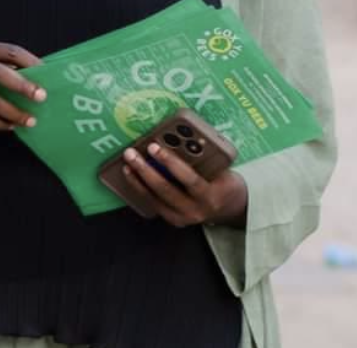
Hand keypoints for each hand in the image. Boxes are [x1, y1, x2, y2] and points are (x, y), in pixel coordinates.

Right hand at [0, 39, 44, 131]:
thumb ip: (12, 69)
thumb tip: (43, 80)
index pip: (10, 51)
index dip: (30, 62)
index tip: (46, 74)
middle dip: (21, 86)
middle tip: (40, 97)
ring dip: (13, 112)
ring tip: (29, 120)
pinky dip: (0, 122)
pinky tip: (11, 124)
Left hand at [121, 142, 247, 228]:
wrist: (230, 208)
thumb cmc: (224, 181)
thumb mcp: (221, 170)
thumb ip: (202, 158)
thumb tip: (177, 136)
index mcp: (211, 195)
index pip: (189, 179)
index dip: (170, 163)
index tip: (154, 147)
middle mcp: (196, 210)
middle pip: (166, 190)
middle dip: (146, 170)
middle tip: (131, 153)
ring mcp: (183, 218)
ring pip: (155, 199)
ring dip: (137, 180)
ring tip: (127, 163)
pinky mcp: (173, 220)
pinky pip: (153, 204)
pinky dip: (140, 189)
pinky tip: (131, 175)